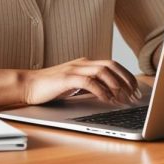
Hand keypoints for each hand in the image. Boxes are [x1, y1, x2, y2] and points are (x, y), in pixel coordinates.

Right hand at [20, 57, 141, 105]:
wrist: (28, 85)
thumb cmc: (50, 87)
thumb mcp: (74, 85)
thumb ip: (90, 86)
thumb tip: (110, 95)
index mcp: (85, 63)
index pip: (112, 64)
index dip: (126, 76)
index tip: (135, 89)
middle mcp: (82, 63)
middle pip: (111, 65)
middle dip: (126, 79)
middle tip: (134, 94)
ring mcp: (74, 69)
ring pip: (103, 71)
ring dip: (116, 85)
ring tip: (123, 98)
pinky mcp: (67, 78)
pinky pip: (89, 82)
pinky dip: (101, 90)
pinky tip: (107, 100)